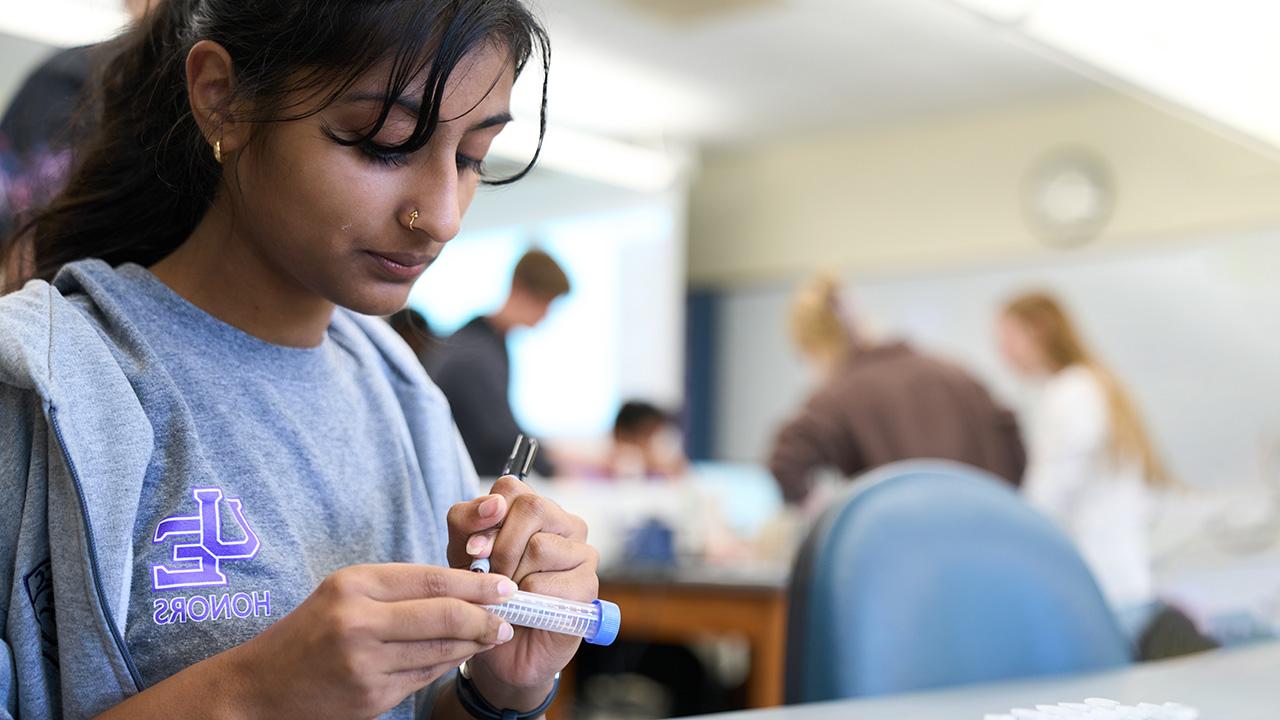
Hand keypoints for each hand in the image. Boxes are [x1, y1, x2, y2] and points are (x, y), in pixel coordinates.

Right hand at [227, 563, 518, 719]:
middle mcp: (359, 622)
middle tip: (511, 614)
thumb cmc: (310, 631)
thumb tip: (465, 586)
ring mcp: (366, 664)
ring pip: (441, 649)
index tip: (506, 585)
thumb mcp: (345, 592)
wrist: (260, 687)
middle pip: (445, 614)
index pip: (432, 578)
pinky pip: (425, 676)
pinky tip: (463, 655)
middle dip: (487, 615)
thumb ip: (400, 588)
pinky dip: (449, 664)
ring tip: (496, 634)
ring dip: (476, 642)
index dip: (477, 584)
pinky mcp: (372, 697)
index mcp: (354, 585)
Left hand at [446, 476, 599, 709]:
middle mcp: (563, 523)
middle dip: (500, 547)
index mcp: (532, 509)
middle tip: (491, 577)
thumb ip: (467, 522)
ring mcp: (581, 551)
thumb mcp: (461, 555)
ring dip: (511, 578)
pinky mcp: (588, 584)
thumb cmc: (484, 595)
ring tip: (509, 595)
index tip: (473, 548)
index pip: (511, 486)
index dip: (486, 514)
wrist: (500, 651)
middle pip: (531, 508)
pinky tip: (527, 610)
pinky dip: (525, 601)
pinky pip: (546, 583)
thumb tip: (493, 505)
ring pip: (539, 546)